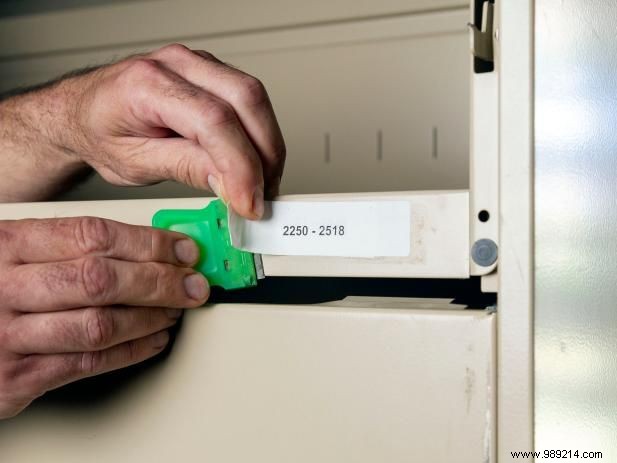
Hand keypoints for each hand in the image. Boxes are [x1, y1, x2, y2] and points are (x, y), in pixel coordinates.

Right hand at [0, 217, 208, 418]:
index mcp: (6, 245)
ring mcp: (8, 336)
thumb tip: (142, 243)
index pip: (92, 236)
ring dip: (151, 317)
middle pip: (102, 280)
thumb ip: (63, 246)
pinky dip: (131, 352)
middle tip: (193, 283)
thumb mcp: (8, 252)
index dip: (148, 242)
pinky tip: (154, 339)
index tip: (182, 248)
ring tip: (177, 309)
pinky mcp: (14, 379)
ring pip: (100, 325)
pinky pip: (87, 363)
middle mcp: (6, 288)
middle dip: (160, 281)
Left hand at [65, 44, 284, 218]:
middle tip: (263, 194)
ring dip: (267, 144)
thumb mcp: (136, 163)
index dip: (241, 166)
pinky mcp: (210, 73)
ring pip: (254, 96)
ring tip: (262, 181)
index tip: (249, 202)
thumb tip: (231, 183)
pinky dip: (259, 132)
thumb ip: (185, 168)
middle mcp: (176, 64)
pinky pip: (249, 98)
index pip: (213, 121)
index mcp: (146, 84)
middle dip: (265, 154)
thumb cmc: (99, 133)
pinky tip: (254, 159)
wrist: (84, 113)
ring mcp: (196, 64)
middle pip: (245, 98)